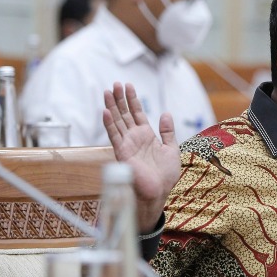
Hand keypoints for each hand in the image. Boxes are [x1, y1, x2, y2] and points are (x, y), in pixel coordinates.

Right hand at [102, 82, 180, 231]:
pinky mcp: (122, 153)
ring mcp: (127, 144)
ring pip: (117, 121)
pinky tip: (105, 111)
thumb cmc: (165, 175)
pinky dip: (109, 123)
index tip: (128, 85)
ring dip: (112, 106)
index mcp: (146, 136)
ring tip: (108, 91)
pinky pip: (114, 136)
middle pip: (124, 114)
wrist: (159, 192)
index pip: (137, 113)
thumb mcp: (171, 149)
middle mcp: (134, 138)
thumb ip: (167, 131)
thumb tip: (166, 113)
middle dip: (120, 98)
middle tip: (115, 83)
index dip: (132, 99)